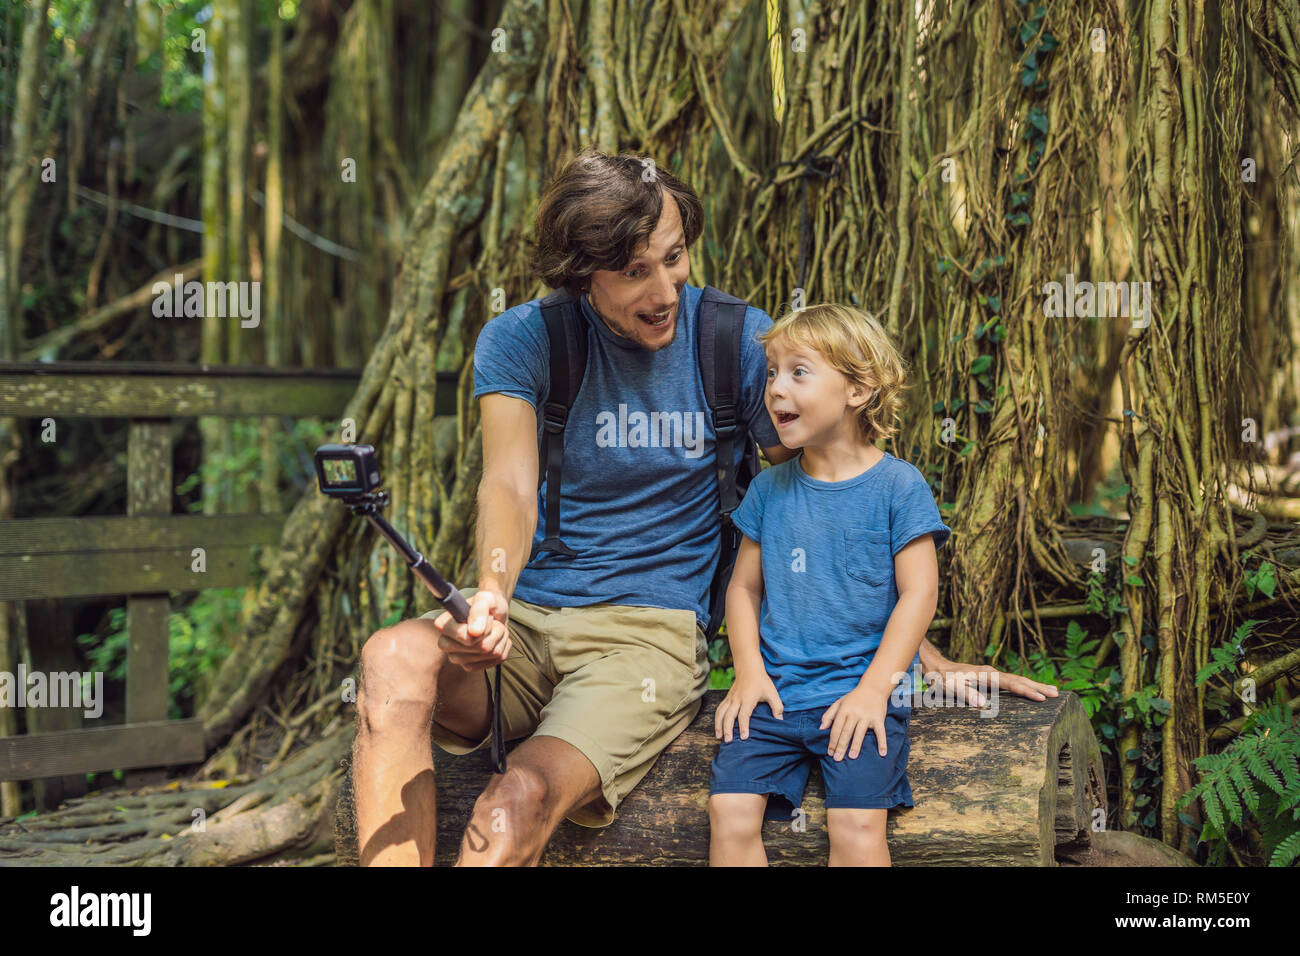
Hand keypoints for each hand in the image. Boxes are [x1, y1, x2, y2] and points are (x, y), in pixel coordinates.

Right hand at [430, 587, 511, 672]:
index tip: (487, 616)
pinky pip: (497, 659)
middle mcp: (446, 644)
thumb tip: (474, 632)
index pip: (467, 637)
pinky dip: (503, 646)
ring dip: (501, 637)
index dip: (484, 626)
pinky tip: (496, 638)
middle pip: (482, 647)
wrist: (494, 613)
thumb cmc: (487, 604)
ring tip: (495, 628)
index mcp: (443, 626)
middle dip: (495, 632)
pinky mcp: (470, 666)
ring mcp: (457, 658)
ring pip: (492, 653)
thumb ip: (479, 610)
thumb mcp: (486, 598)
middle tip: (492, 621)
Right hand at [715, 671, 783, 742]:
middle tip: (727, 741)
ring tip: (719, 736)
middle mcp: (736, 699)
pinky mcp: (727, 698)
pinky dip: (717, 718)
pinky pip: (719, 709)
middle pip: (729, 716)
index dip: (744, 726)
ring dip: (718, 725)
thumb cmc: (761, 681)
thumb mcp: (772, 693)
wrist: (749, 668)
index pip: (744, 715)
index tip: (744, 737)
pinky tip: (717, 726)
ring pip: (721, 712)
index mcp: (747, 699)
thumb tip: (780, 720)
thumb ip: (777, 707)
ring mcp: (730, 698)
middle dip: (727, 729)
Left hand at [820, 685, 888, 760]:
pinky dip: (882, 742)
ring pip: (860, 733)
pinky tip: (882, 753)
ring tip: (852, 757)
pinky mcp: (878, 718)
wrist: (873, 687)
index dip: (832, 741)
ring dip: (856, 746)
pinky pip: (880, 732)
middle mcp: (855, 713)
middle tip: (837, 759)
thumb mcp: (839, 703)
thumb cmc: (854, 698)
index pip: (836, 728)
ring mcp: (867, 716)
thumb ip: (829, 715)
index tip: (830, 752)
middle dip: (841, 746)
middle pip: (846, 732)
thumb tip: (821, 728)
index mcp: (844, 710)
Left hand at [929, 659, 1058, 704]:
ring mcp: (992, 675)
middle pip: (1020, 680)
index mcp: (987, 675)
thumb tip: (985, 704)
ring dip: (1034, 686)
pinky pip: (1012, 683)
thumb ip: (967, 694)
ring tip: (1052, 691)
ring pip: (1018, 680)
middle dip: (1038, 687)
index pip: (1012, 683)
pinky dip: (1024, 686)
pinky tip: (1031, 691)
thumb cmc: (944, 679)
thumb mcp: (952, 688)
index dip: (1027, 691)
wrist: (937, 668)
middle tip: (1056, 693)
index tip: (1042, 698)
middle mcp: (992, 673)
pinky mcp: (990, 679)